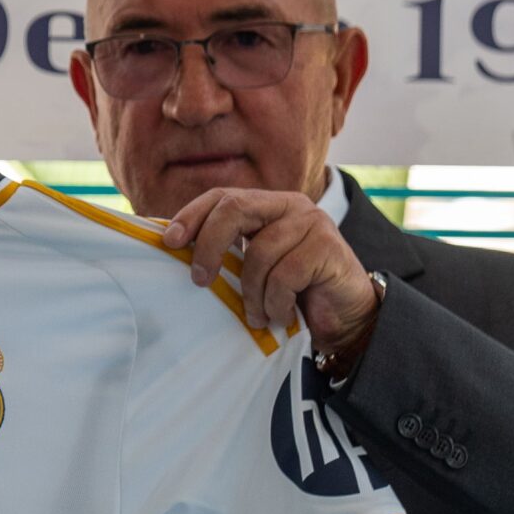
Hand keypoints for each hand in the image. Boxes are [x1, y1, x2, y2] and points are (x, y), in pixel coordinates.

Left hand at [162, 185, 379, 354]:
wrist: (345, 316)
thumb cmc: (292, 293)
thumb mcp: (254, 268)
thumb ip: (228, 252)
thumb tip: (175, 250)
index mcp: (267, 205)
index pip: (222, 196)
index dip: (192, 215)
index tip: (169, 241)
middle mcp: (290, 206)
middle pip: (235, 209)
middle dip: (209, 245)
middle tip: (200, 280)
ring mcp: (312, 223)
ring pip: (259, 252)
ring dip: (251, 294)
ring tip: (256, 315)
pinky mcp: (328, 248)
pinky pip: (284, 276)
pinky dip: (276, 303)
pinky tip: (280, 315)